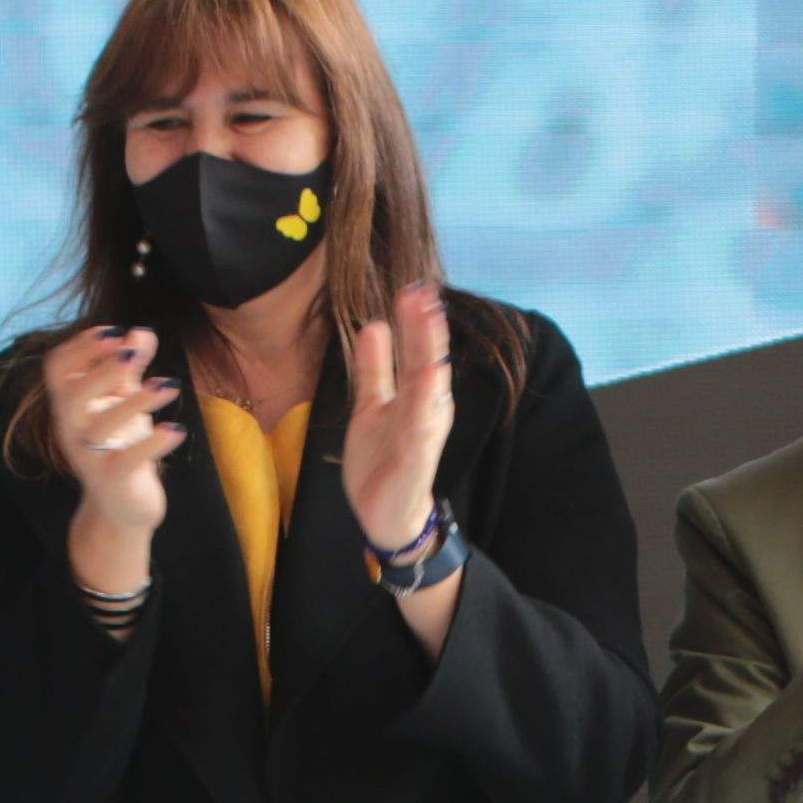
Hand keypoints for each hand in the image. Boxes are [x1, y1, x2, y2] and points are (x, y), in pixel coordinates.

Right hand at [42, 326, 179, 601]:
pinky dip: (153, 444)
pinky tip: (176, 429)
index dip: (80, 346)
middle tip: (133, 354)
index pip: (57, 368)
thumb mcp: (126, 401)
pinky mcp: (113, 481)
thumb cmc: (121, 445)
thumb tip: (140, 331)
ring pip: (101, 426)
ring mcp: (89, 456)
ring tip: (170, 385)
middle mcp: (72, 428)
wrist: (122, 507)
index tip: (113, 331)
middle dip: (101, 370)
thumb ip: (132, 368)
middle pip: (72, 393)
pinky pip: (129, 460)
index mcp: (69, 404)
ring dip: (136, 402)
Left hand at [339, 283, 456, 567]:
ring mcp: (424, 431)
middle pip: (426, 360)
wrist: (386, 515)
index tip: (413, 286)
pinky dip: (427, 399)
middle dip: (425, 326)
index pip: (417, 350)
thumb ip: (375, 369)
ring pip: (428, 385)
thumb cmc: (383, 461)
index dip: (415, 320)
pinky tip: (430, 374)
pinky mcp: (417, 456)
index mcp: (417, 394)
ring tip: (429, 318)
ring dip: (430, 351)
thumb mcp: (371, 406)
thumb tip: (374, 324)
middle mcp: (427, 408)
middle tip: (422, 290)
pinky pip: (422, 424)